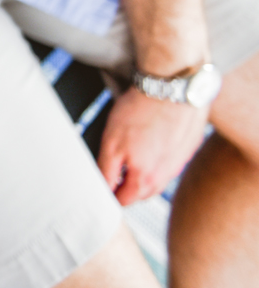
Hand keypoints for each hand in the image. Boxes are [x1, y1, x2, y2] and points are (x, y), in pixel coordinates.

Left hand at [97, 86, 209, 204]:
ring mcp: (180, 162)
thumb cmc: (141, 111)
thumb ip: (107, 170)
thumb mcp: (112, 142)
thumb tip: (103, 188)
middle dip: (125, 186)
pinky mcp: (188, 147)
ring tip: (130, 154)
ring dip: (142, 172)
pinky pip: (170, 161)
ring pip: (156, 177)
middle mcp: (166, 176)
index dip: (109, 194)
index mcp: (146, 179)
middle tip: (112, 171)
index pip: (124, 200)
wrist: (172, 88)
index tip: (100, 186)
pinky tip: (149, 141)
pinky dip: (158, 157)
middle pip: (141, 192)